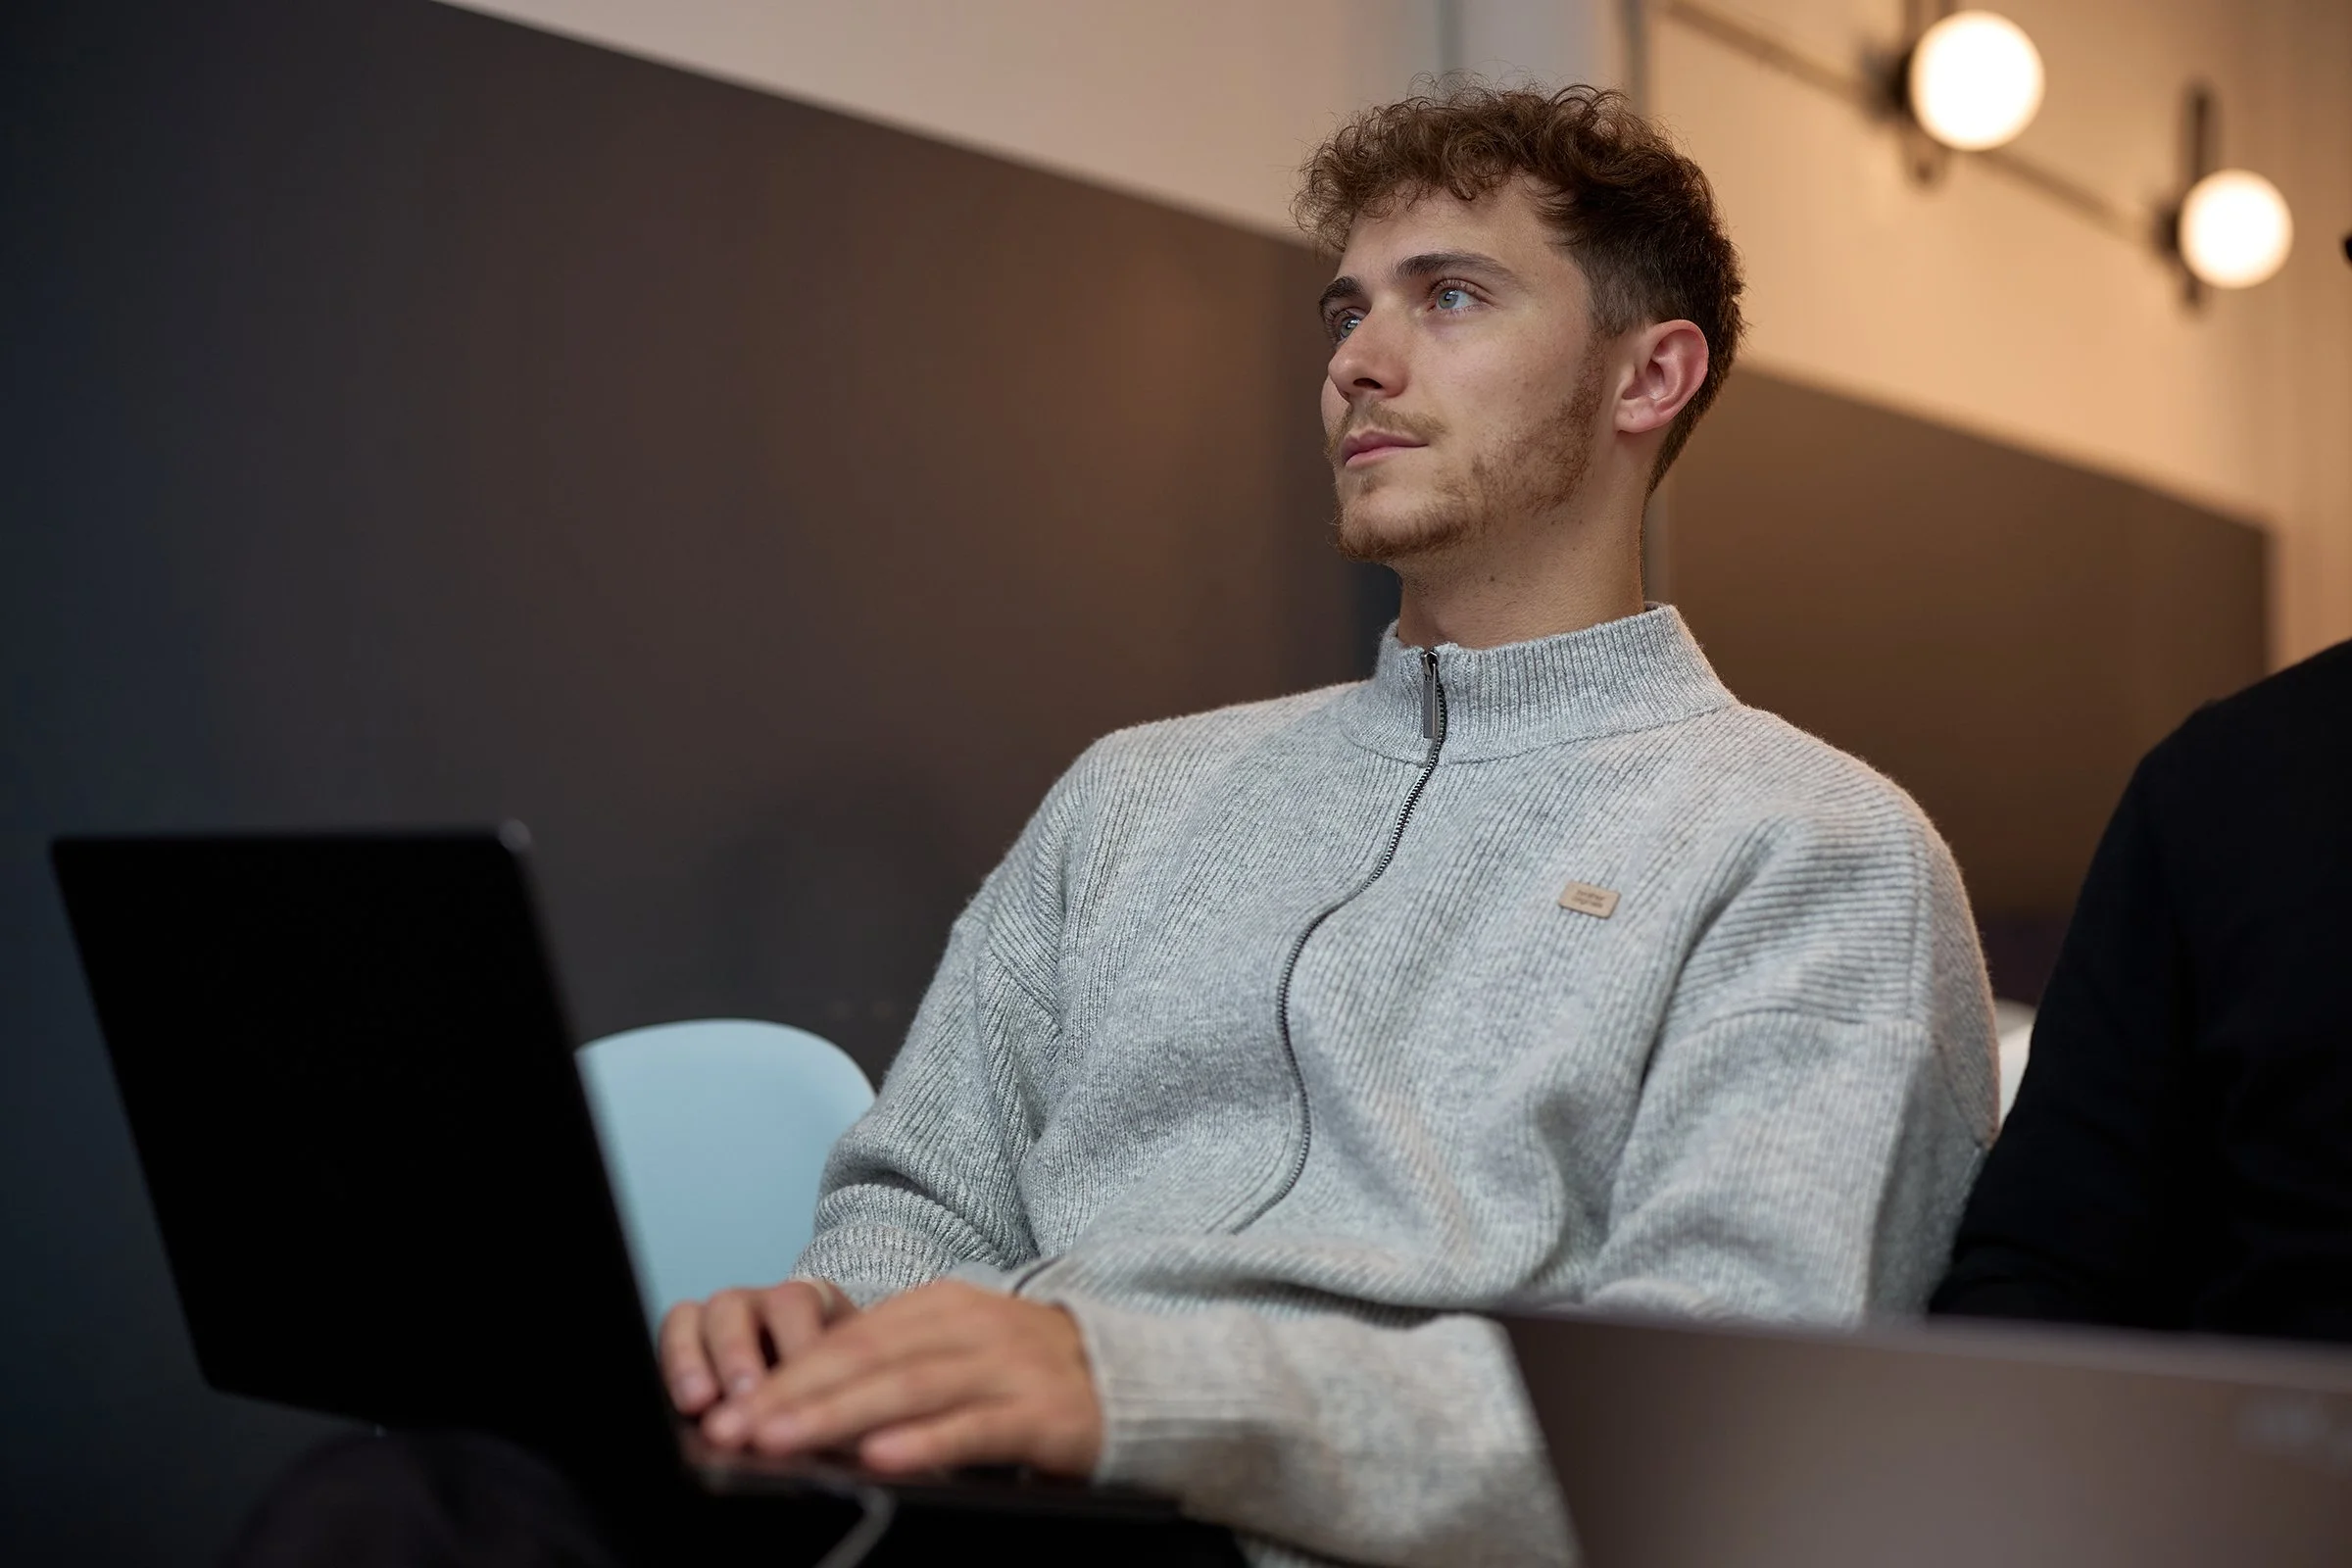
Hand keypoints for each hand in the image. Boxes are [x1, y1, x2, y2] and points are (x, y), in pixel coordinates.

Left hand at [694, 1279, 1102, 1476]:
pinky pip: (973, 1428)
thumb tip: (799, 1400)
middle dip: (793, 1394)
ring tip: (782, 1440)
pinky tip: (880, 1459)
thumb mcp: (957, 1352)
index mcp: (941, 1306)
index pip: (848, 1338)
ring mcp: (1007, 1367)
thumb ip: (892, 1366)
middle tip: (734, 1428)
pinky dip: (925, 1443)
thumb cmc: (1026, 1374)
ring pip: (909, 1389)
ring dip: (837, 1415)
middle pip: (867, 1359)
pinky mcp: (1040, 1413)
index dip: (785, 1371)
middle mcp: (970, 1327)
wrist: (1135, 1378)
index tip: (728, 1406)